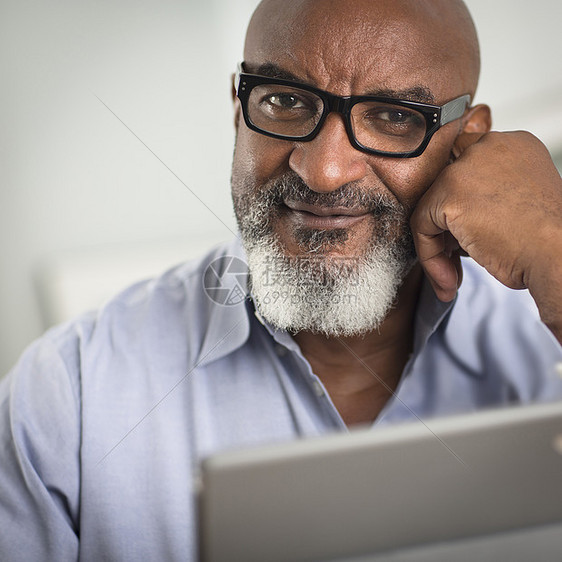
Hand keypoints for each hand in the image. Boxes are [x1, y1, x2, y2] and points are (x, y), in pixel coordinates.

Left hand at [410, 130, 561, 339]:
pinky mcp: (448, 193)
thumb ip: (490, 197)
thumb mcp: (521, 204)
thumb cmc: (547, 239)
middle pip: (445, 185)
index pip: (468, 168)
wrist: (557, 255)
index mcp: (514, 146)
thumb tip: (458, 216)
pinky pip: (421, 225)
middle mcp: (489, 147)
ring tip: (453, 274)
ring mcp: (466, 168)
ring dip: (438, 246)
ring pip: (430, 207)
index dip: (462, 206)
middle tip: (457, 256)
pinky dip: (430, 256)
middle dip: (446, 226)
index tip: (465, 236)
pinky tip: (449, 277)